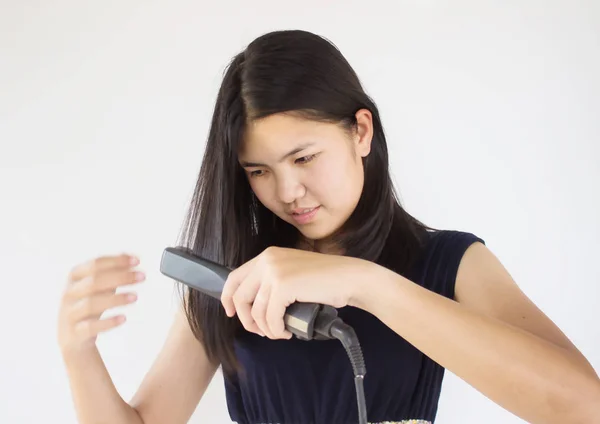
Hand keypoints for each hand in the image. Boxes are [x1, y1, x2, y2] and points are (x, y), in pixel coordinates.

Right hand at [57, 253, 143, 357]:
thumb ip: (112, 271)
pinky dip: (107, 322)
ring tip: (135, 297)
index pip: (95, 264)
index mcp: (75, 277)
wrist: (72, 339)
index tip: (137, 261)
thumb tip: (130, 255)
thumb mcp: (98, 287)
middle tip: (141, 276)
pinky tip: (123, 318)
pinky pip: (89, 327)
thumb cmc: (87, 307)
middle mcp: (70, 293)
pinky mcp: (74, 333)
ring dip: (115, 299)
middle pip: (94, 282)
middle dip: (120, 277)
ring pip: (91, 303)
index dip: (117, 261)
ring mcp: (70, 314)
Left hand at [220, 246, 367, 339]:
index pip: (234, 277)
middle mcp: (267, 260)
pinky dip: (276, 330)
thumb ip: (272, 282)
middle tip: (261, 331)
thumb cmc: (325, 280)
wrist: (349, 278)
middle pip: (239, 297)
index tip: (232, 312)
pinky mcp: (282, 286)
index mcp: (267, 256)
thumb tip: (252, 306)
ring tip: (279, 332)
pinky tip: (286, 332)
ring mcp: (274, 272)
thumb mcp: (292, 274)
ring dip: (266, 329)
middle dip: (247, 320)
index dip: (229, 298)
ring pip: (255, 311)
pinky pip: (270, 318)